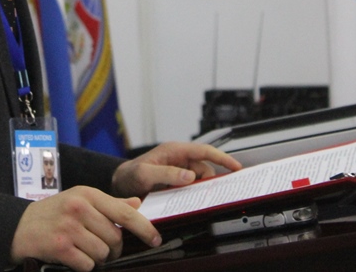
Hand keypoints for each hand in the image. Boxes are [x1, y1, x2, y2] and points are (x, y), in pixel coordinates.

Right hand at [9, 186, 160, 270]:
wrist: (18, 226)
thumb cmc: (53, 213)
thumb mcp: (79, 199)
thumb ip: (109, 203)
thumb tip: (137, 203)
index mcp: (87, 194)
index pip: (125, 212)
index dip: (144, 227)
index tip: (156, 239)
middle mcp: (79, 208)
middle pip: (115, 237)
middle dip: (114, 249)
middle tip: (103, 249)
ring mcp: (69, 227)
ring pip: (103, 253)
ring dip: (98, 258)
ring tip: (84, 251)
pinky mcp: (60, 246)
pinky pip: (87, 264)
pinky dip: (84, 266)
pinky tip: (73, 258)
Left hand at [111, 141, 241, 197]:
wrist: (119, 185)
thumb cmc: (129, 174)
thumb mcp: (145, 173)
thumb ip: (166, 173)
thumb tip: (190, 176)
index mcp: (175, 151)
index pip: (204, 151)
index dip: (222, 158)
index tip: (237, 167)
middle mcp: (179, 160)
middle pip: (205, 169)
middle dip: (212, 180)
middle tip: (219, 194)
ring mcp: (178, 173)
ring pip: (199, 181)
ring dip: (202, 190)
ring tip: (202, 201)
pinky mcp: (176, 185)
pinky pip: (191, 189)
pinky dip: (194, 196)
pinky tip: (193, 203)